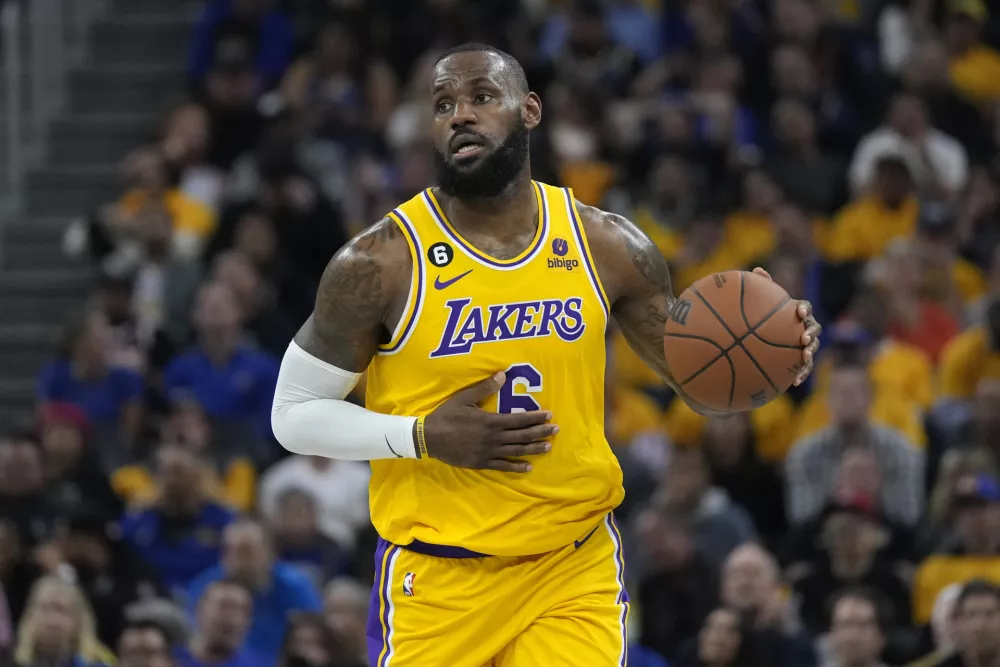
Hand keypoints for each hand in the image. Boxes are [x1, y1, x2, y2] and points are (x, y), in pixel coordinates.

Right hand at [422, 372, 557, 472]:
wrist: (430, 438)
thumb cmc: (447, 415)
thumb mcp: (464, 398)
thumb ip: (485, 388)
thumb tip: (503, 375)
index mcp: (491, 421)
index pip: (519, 419)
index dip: (535, 417)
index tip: (549, 415)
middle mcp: (494, 438)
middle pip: (522, 435)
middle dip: (540, 432)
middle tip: (556, 430)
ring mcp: (488, 452)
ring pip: (516, 451)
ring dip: (533, 449)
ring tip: (548, 447)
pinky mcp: (481, 463)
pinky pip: (502, 466)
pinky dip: (516, 467)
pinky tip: (528, 467)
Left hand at [752, 267, 821, 385]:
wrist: (763, 340)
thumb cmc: (763, 318)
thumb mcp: (760, 303)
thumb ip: (762, 287)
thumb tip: (758, 270)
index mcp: (797, 313)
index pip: (805, 308)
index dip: (804, 309)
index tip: (799, 312)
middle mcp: (805, 328)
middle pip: (814, 328)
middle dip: (811, 333)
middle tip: (804, 338)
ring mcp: (805, 345)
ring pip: (813, 349)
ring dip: (810, 353)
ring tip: (804, 357)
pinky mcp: (801, 361)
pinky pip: (804, 368)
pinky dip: (802, 373)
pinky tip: (796, 382)